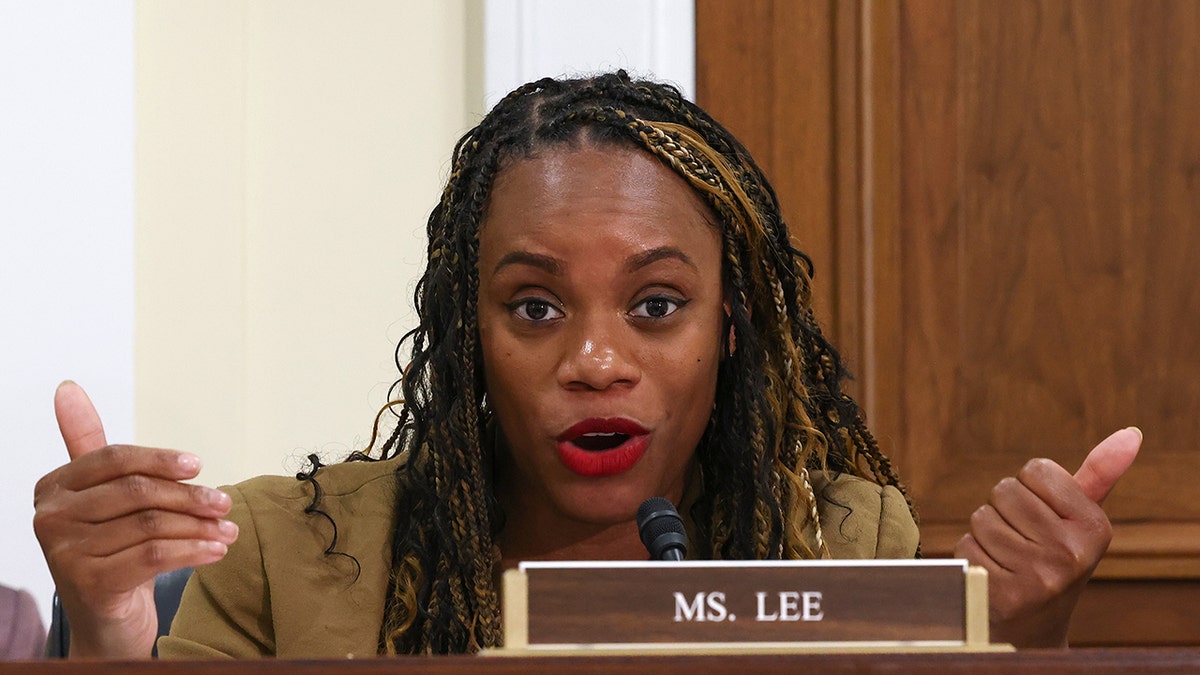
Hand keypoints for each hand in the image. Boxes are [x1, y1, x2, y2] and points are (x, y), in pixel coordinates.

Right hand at [32, 381, 238, 657]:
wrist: (106, 619)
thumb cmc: (110, 548)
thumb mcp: (102, 495)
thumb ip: (89, 444)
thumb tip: (69, 388)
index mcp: (54, 487)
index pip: (115, 459)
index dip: (160, 460)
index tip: (198, 465)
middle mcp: (51, 518)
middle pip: (137, 492)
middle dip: (189, 496)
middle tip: (224, 503)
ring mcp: (67, 553)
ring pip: (151, 525)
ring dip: (199, 526)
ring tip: (228, 530)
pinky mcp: (90, 583)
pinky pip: (154, 555)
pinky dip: (193, 550)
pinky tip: (217, 550)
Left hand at [954, 427, 1140, 647]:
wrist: (1035, 624)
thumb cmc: (1054, 557)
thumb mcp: (1080, 518)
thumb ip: (1099, 474)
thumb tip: (1130, 433)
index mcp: (1095, 528)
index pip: (1037, 468)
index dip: (1030, 487)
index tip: (1044, 515)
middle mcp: (1071, 553)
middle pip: (1004, 489)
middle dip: (1006, 509)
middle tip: (1023, 538)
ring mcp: (1038, 577)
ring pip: (981, 517)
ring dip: (986, 532)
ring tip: (1008, 556)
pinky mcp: (1003, 594)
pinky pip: (965, 545)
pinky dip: (972, 554)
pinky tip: (993, 573)